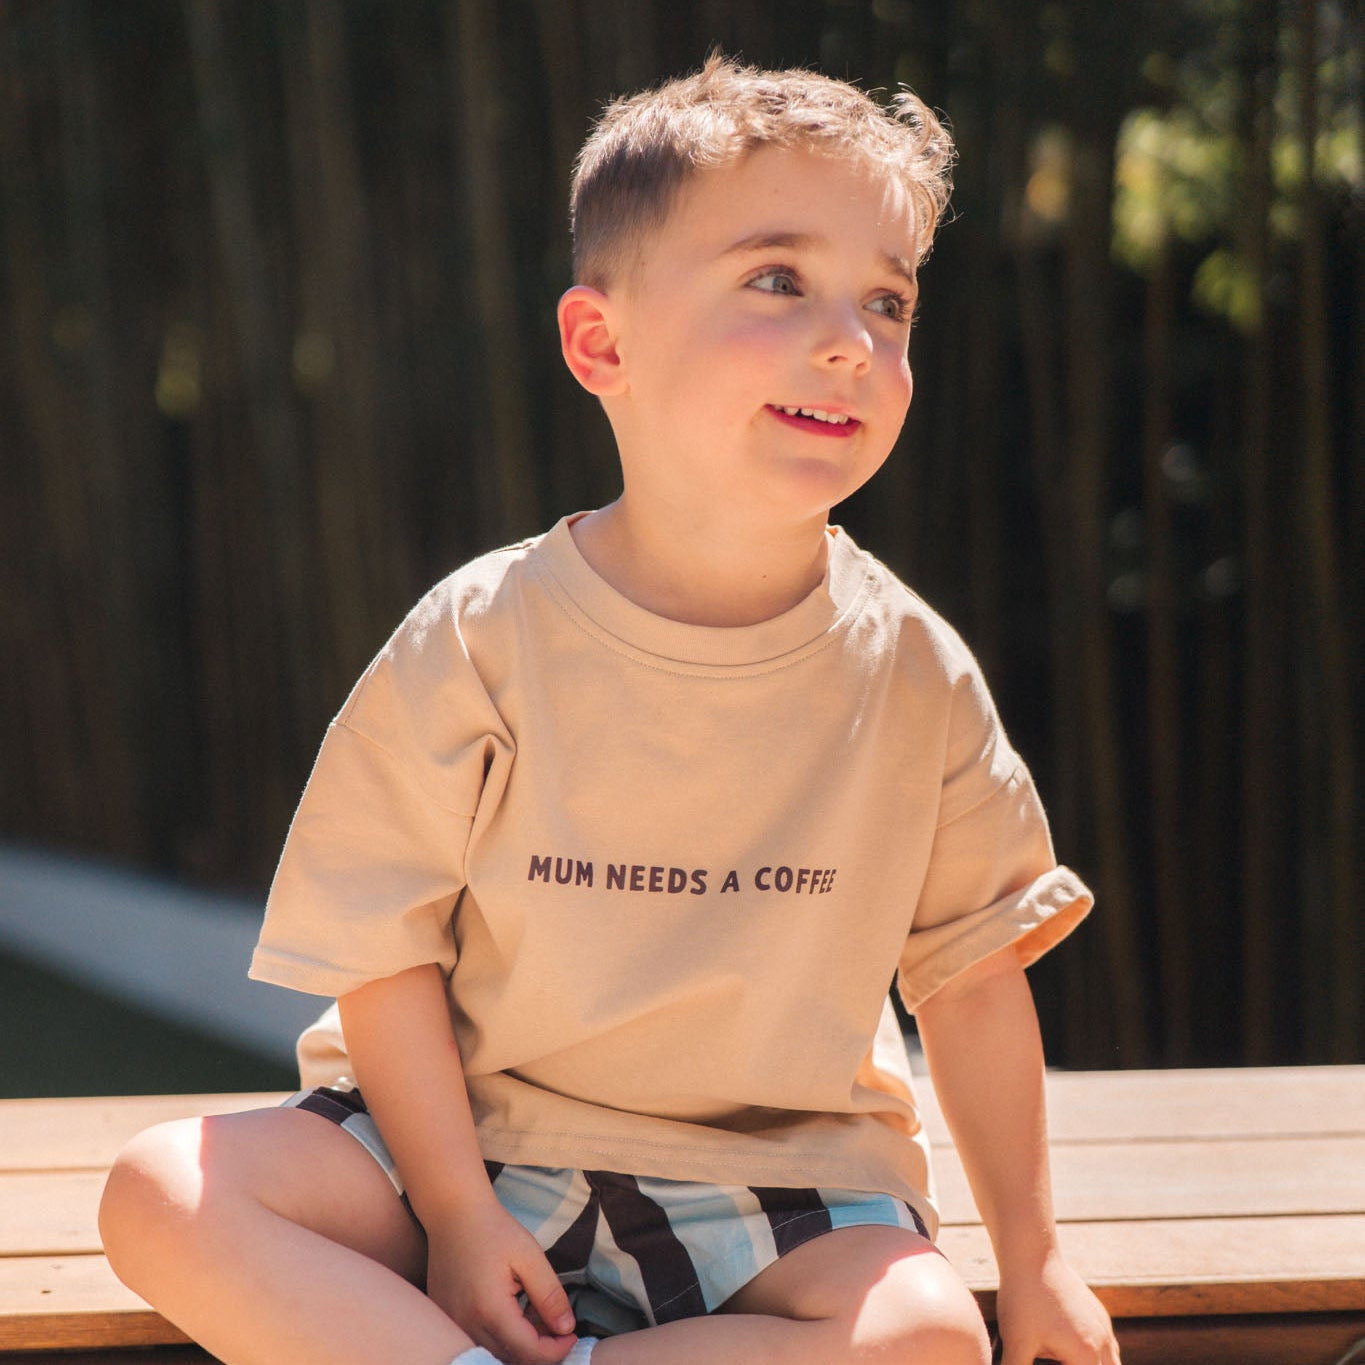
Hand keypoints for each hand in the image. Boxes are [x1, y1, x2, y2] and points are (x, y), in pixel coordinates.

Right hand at [425, 1196, 577, 1364]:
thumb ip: (549, 1295)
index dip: (555, 1351)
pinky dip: (501, 1336)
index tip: (572, 1336)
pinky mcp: (447, 1319)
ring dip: (520, 1344)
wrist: (454, 1214)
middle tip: (556, 1322)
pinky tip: (513, 1311)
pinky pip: (478, 1341)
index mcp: (489, 1309)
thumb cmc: (494, 1230)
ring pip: (494, 1353)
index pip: (528, 1352)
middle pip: (510, 1358)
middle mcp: (465, 1324)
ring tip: (534, 1312)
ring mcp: (452, 1324)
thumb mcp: (530, 1256)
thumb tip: (567, 1328)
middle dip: (540, 1349)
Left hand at [995, 1249, 1119, 1364]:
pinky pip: (1107, 1345)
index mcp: (1086, 1357)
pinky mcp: (1097, 1312)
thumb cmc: (1022, 1299)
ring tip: (1059, 1358)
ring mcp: (1103, 1326)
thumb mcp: (1015, 1343)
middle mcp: (1103, 1343)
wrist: (1031, 1253)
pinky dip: (1095, 1356)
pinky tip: (1069, 1351)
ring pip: (1112, 1362)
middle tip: (1053, 1361)